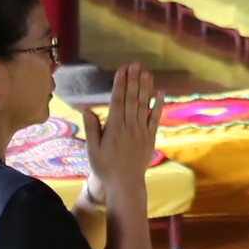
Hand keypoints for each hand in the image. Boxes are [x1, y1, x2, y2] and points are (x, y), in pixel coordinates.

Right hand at [91, 64, 161, 223]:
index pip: (117, 101)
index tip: (122, 70)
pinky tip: (161, 93)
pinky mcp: (150, 137)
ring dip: (145, 88)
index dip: (120, 84)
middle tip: (135, 64)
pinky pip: (156, 119)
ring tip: (146, 73)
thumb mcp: (92, 150)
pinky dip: (159, 105)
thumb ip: (92, 128)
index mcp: (114, 128)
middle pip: (132, 99)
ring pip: (144, 106)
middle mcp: (129, 126)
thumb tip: (87, 109)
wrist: (125, 184)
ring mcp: (142, 131)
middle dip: (133, 80)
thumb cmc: (105, 167)